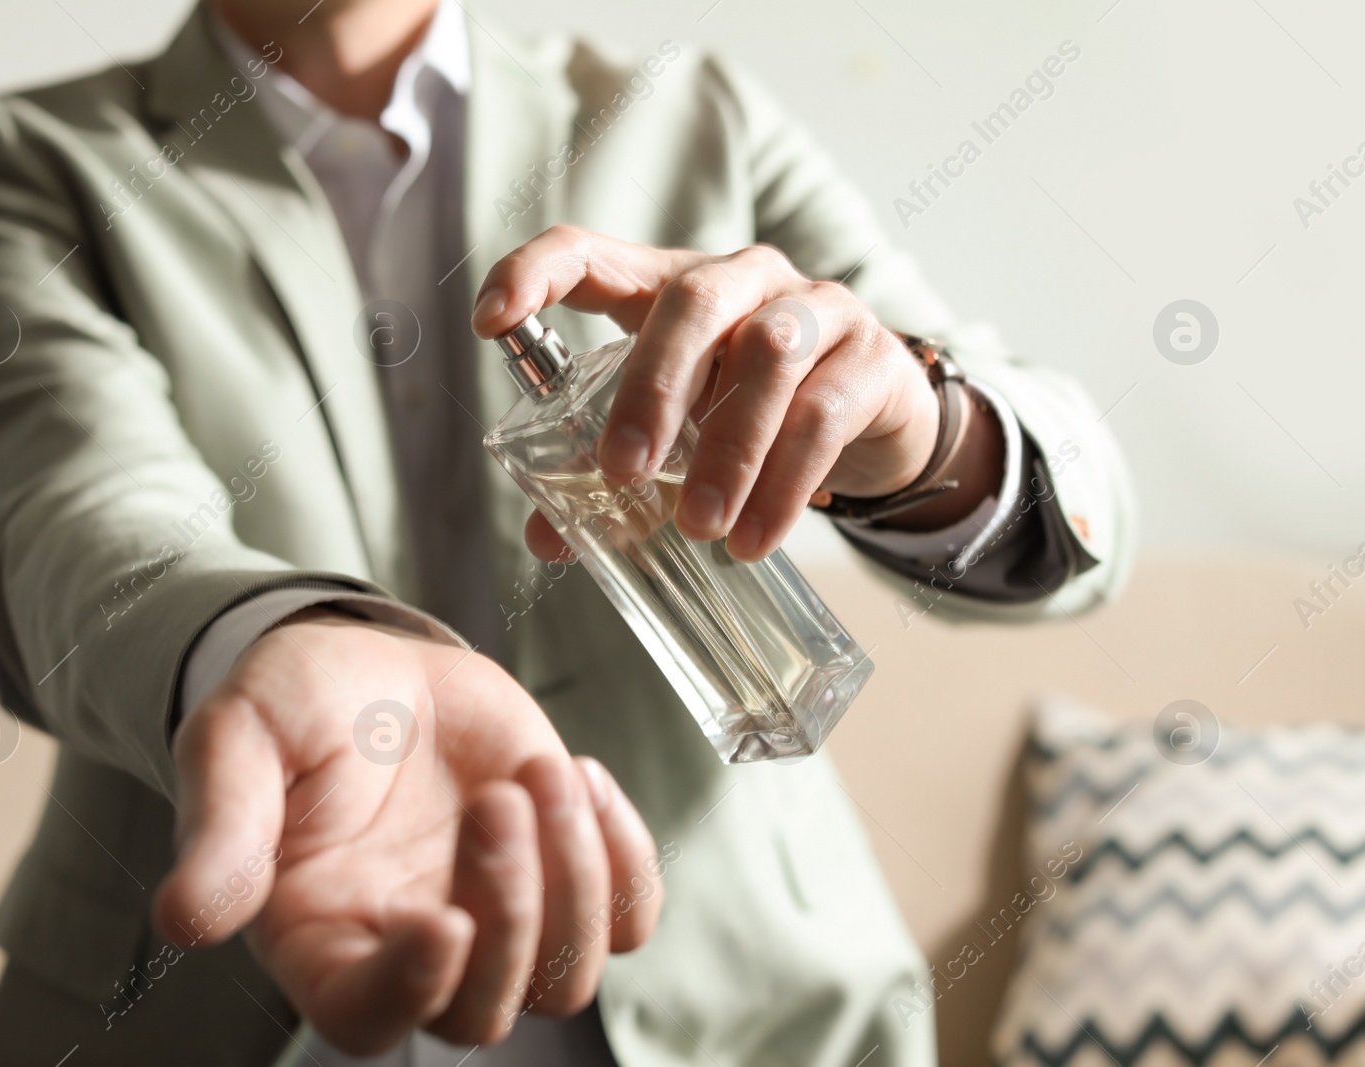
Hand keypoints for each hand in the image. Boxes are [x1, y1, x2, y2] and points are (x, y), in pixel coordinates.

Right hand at [154, 614, 662, 1054]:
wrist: (372, 665)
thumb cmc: (296, 707)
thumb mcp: (240, 741)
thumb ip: (223, 828)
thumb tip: (184, 921)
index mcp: (321, 937)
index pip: (369, 1016)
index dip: (414, 988)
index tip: (444, 917)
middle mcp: (411, 948)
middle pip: (485, 1010)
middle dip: (511, 907)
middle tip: (498, 799)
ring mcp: (495, 917)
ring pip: (568, 976)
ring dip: (577, 878)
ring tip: (543, 771)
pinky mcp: (558, 874)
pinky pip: (627, 920)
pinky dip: (628, 864)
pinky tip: (581, 776)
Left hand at [472, 226, 940, 562]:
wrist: (875, 420)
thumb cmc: (754, 413)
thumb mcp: (681, 437)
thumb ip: (617, 478)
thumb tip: (548, 538)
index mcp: (669, 288)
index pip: (592, 252)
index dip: (537, 273)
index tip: (490, 322)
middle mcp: (742, 280)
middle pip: (690, 302)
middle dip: (650, 388)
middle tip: (622, 471)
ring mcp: (813, 309)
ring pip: (768, 356)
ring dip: (728, 448)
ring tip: (699, 527)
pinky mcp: (869, 357)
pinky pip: (824, 412)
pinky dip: (784, 482)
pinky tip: (754, 537)